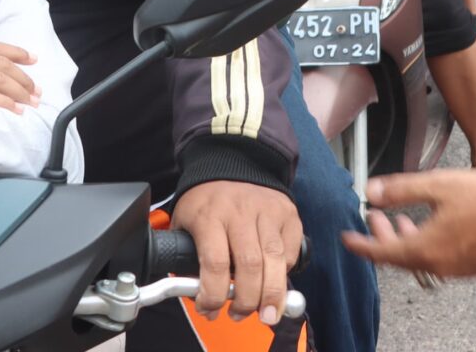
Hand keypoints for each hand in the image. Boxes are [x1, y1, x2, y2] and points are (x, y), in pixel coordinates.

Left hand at [171, 181, 301, 324]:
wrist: (233, 160)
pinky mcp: (287, 213)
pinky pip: (290, 252)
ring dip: (271, 295)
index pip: (215, 263)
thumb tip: (199, 297)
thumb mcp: (185, 221)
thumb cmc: (206, 200)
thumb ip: (187, 256)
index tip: (210, 309)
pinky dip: (284, 273)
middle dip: (247, 300)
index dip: (214, 294)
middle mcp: (240, 212)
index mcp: (209, 215)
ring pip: (274, 260)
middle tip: (240, 316)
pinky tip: (273, 280)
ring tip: (266, 313)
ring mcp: (267, 210)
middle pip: (249, 265)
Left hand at [341, 170, 475, 279]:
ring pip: (419, 259)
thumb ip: (401, 189)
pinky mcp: (471, 268)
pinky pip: (438, 260)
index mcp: (426, 249)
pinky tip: (431, 226)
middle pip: (399, 257)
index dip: (360, 244)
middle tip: (376, 218)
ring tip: (401, 219)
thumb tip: (371, 191)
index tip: (347, 239)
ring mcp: (456, 269)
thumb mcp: (438, 184)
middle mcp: (439, 265)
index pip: (381, 252)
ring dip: (405, 240)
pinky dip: (425, 245)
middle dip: (382, 237)